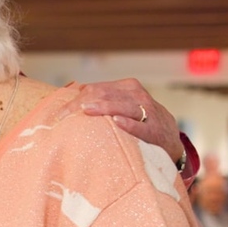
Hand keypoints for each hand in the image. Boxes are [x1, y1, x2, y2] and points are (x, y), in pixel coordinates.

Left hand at [61, 77, 182, 163]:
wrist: (170, 139)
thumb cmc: (140, 122)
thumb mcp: (124, 105)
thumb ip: (102, 99)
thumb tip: (72, 92)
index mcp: (127, 87)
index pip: (96, 88)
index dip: (75, 99)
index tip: (58, 113)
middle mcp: (137, 95)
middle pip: (104, 95)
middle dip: (80, 105)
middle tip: (62, 117)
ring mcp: (147, 112)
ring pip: (121, 105)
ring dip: (102, 108)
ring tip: (84, 111)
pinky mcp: (155, 130)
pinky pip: (140, 126)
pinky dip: (128, 123)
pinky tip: (116, 122)